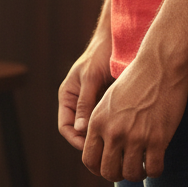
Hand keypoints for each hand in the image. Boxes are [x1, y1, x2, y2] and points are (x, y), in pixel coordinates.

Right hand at [58, 33, 112, 151]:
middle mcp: (77, 102)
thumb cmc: (99, 54)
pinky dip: (110, 125)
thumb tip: (79, 130)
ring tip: (114, 141)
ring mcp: (91, 102)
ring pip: (93, 126)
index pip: (65, 127)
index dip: (75, 139)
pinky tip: (122, 129)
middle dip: (89, 140)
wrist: (116, 39)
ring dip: (101, 133)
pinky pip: (104, 118)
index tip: (90, 146)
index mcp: (67, 96)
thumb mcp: (90, 78)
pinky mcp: (105, 101)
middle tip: (106, 147)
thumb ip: (84, 102)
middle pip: (79, 130)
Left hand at [81, 54, 187, 182]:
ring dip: (137, 174)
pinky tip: (156, 161)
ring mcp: (136, 136)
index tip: (109, 166)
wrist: (160, 63)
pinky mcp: (158, 138)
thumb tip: (102, 147)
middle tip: (127, 168)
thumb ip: (102, 123)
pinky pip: (153, 169)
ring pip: (131, 174)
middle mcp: (113, 131)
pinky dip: (155, 170)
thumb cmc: (137, 77)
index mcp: (98, 121)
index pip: (89, 159)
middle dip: (118, 174)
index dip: (98, 168)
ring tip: (142, 166)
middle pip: (108, 171)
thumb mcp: (110, 99)